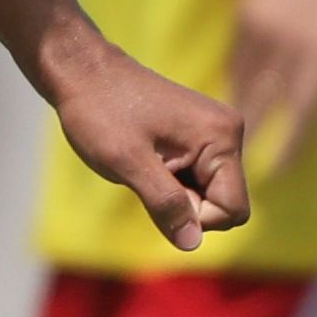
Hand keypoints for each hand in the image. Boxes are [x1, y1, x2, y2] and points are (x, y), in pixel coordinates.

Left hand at [46, 24, 249, 255]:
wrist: (83, 72)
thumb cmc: (100, 112)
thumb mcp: (128, 163)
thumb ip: (165, 204)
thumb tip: (192, 244)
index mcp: (221, 137)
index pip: (232, 210)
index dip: (195, 218)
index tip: (156, 191)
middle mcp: (228, 132)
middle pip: (224, 203)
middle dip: (185, 205)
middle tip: (145, 176)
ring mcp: (214, 132)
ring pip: (208, 193)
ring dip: (175, 193)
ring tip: (142, 164)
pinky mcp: (198, 135)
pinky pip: (196, 177)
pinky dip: (171, 180)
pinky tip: (146, 159)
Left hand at [229, 0, 316, 174]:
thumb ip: (268, 28)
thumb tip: (258, 70)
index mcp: (249, 11)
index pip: (234, 69)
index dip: (235, 101)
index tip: (229, 129)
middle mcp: (260, 26)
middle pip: (242, 89)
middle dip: (233, 128)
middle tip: (225, 163)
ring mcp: (289, 42)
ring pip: (265, 104)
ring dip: (256, 142)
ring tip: (246, 175)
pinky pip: (300, 110)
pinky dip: (290, 141)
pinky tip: (282, 166)